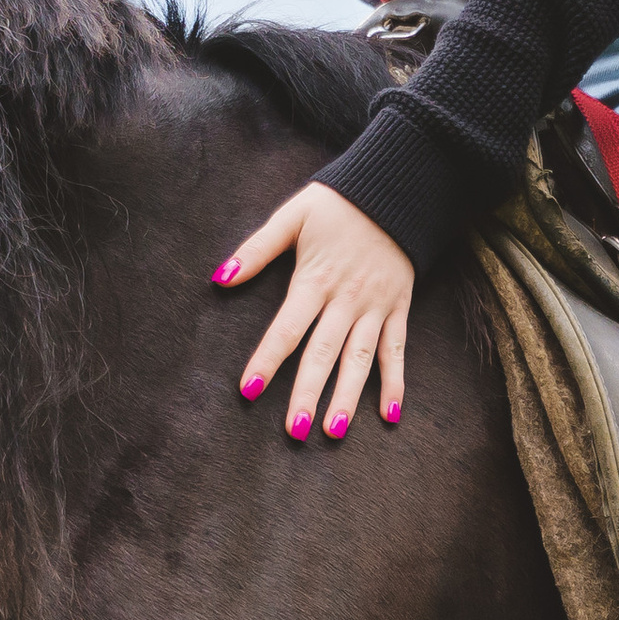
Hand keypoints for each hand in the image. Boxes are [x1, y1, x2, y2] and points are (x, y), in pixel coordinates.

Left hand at [215, 183, 410, 439]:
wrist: (398, 187)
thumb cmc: (339, 203)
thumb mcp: (294, 216)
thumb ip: (258, 249)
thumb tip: (220, 277)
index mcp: (316, 279)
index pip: (287, 328)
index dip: (267, 359)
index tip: (248, 391)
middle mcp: (347, 299)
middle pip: (323, 352)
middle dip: (307, 393)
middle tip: (293, 431)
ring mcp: (376, 306)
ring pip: (360, 359)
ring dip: (348, 397)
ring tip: (333, 432)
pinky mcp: (399, 307)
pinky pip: (397, 350)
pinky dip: (395, 382)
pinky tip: (390, 415)